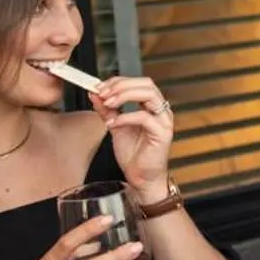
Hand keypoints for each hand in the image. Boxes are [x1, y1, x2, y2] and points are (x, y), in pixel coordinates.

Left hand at [89, 75, 173, 197]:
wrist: (141, 178)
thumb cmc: (134, 155)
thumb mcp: (115, 126)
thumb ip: (107, 110)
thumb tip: (95, 94)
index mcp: (152, 106)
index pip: (138, 83)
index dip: (118, 81)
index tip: (100, 86)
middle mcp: (160, 111)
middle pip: (146, 84)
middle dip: (121, 85)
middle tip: (103, 92)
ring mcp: (163, 121)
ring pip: (148, 95)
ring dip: (125, 95)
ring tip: (108, 103)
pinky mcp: (162, 134)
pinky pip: (144, 117)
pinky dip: (125, 117)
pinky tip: (113, 124)